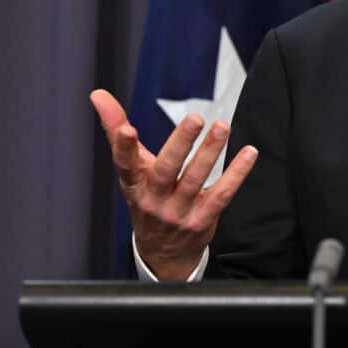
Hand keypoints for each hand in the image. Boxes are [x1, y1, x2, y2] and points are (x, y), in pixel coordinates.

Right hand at [90, 89, 257, 279]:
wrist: (162, 253)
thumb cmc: (147, 198)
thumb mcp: (131, 169)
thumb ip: (116, 130)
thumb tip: (98, 94)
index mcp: (134, 183)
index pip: (125, 163)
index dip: (123, 147)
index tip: (126, 129)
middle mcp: (154, 199)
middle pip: (166, 169)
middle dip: (180, 143)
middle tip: (194, 119)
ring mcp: (178, 211)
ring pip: (195, 179)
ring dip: (210, 151)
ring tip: (222, 127)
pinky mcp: (202, 219)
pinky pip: (221, 194)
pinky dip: (237, 174)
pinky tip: (249, 153)